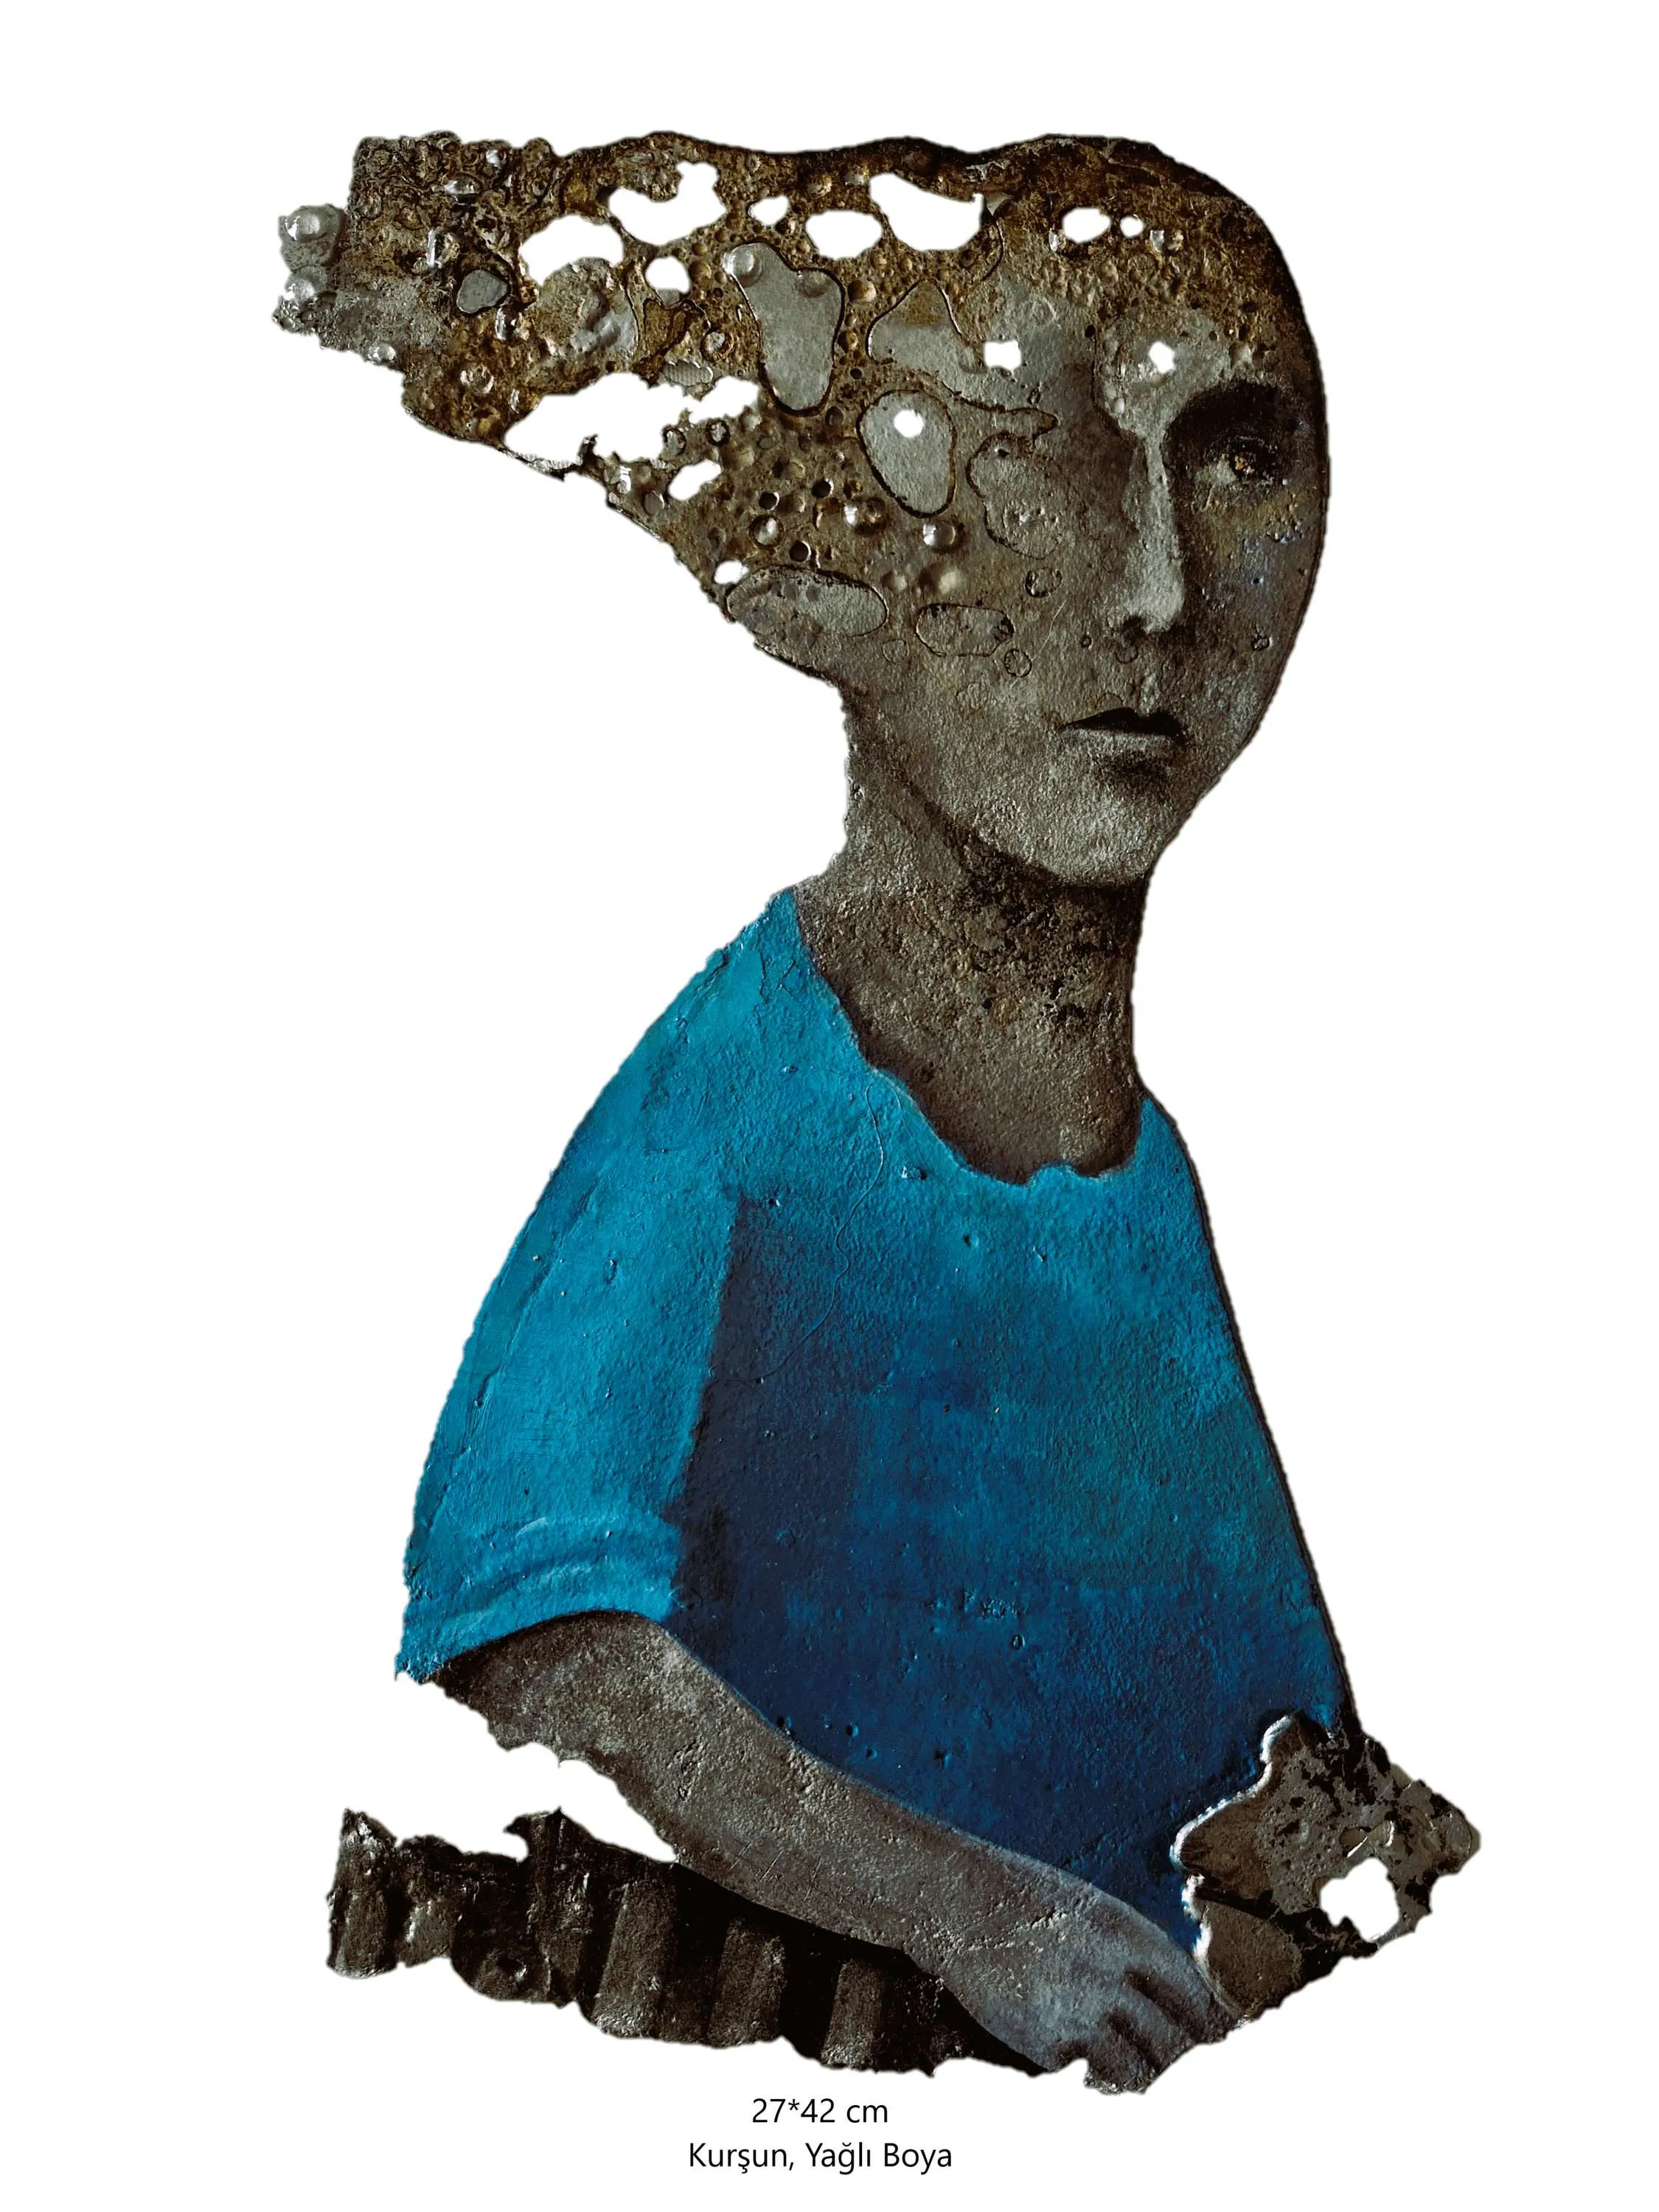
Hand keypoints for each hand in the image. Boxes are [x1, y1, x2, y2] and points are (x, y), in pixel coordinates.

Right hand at [938, 1867, 1231, 2090]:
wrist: (959, 1897)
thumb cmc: (1032, 1901)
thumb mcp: (1098, 1914)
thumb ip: (1142, 1958)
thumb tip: (1194, 2009)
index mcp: (1130, 1936)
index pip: (1196, 2001)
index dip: (1212, 2032)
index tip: (1218, 2049)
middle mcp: (1109, 1977)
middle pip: (1176, 2046)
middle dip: (1186, 2066)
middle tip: (1188, 2075)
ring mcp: (1074, 2014)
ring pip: (1139, 2075)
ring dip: (1145, 2080)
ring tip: (1143, 2077)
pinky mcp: (1042, 2045)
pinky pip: (1088, 2078)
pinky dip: (1094, 2078)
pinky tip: (1088, 2062)